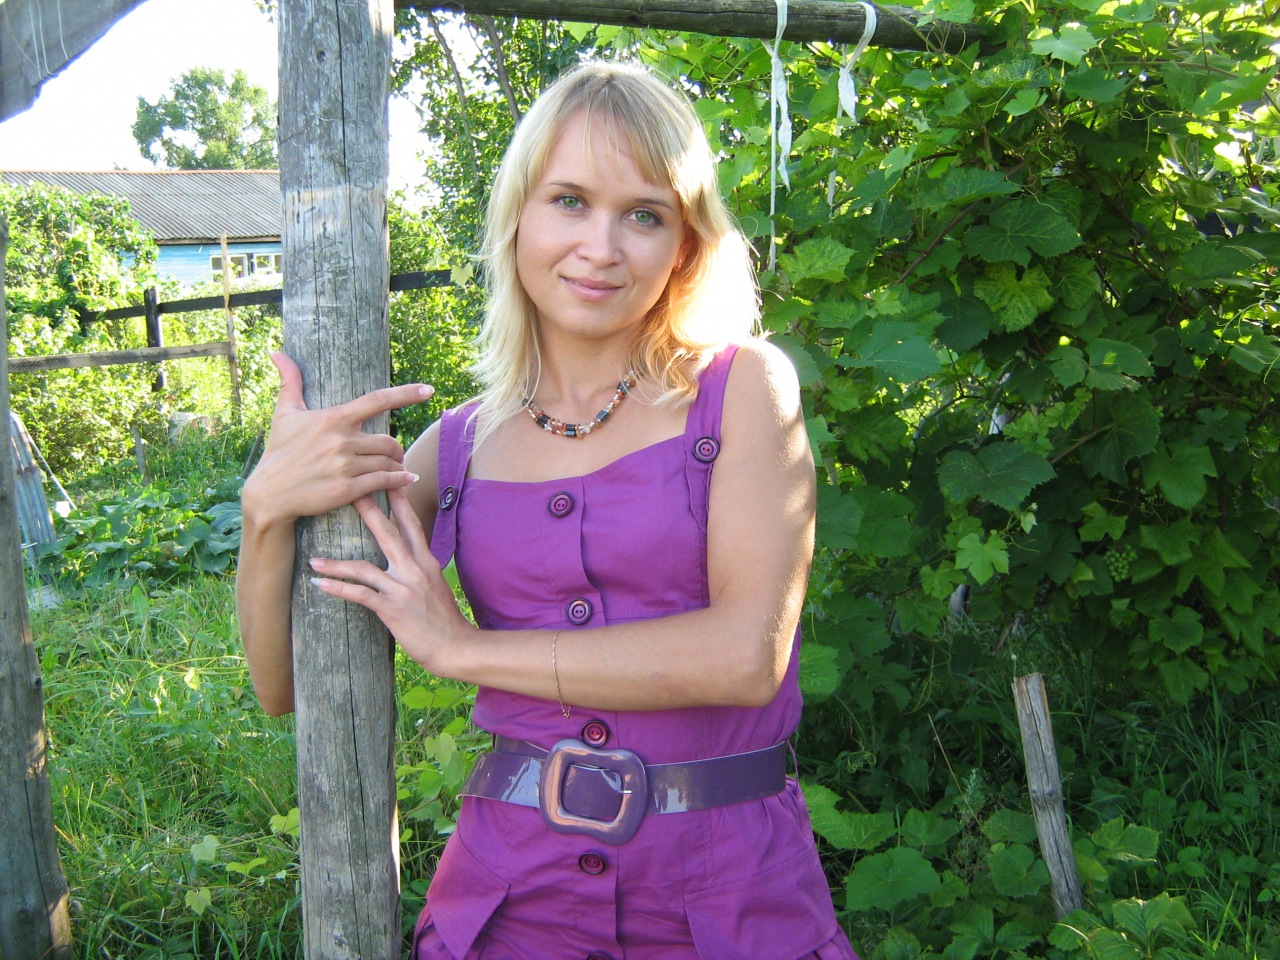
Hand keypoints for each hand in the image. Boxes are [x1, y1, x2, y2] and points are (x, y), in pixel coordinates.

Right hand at [243, 352, 433, 525]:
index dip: (406, 393)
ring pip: (388, 462)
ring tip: (396, 467)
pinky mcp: (347, 490)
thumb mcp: (285, 414)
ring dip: (397, 465)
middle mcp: (342, 440)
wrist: (270, 493)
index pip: (377, 400)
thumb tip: (277, 352)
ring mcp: (345, 466)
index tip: (429, 390)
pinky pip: (384, 481)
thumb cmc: (279, 451)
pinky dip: (399, 480)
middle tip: (395, 453)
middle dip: (396, 448)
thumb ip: (290, 382)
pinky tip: (405, 479)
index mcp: (333, 419)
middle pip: (389, 440)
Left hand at [307, 488, 471, 675]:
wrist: (455, 647)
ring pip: (364, 567)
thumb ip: (420, 570)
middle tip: (348, 491)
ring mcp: (403, 589)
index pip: (411, 524)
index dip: (399, 500)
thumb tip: (406, 559)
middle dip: (367, 510)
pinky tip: (320, 585)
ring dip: (336, 564)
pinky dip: (338, 589)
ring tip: (314, 560)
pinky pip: (360, 595)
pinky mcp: (392, 609)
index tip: (388, 479)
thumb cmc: (444, 620)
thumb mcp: (435, 586)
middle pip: (388, 533)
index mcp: (427, 562)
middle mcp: (415, 570)